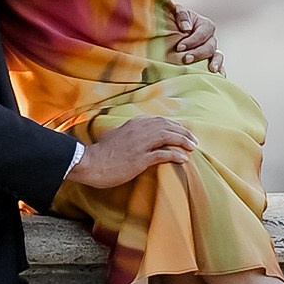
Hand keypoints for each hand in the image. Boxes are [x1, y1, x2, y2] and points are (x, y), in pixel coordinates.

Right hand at [73, 113, 197, 191]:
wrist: (90, 163)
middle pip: (167, 126)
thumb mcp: (115, 136)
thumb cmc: (101, 153)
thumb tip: (134, 136)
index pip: (159, 120)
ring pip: (167, 137)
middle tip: (193, 140)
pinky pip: (162, 154)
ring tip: (192, 147)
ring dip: (182, 141)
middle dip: (183, 132)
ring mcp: (140, 144)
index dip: (174, 125)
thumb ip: (128, 134)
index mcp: (133, 124)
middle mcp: (138, 130)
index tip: (183, 131)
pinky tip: (183, 159)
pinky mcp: (140, 159)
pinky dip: (175, 155)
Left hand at [167, 2, 222, 72]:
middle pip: (209, 47)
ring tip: (212, 70)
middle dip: (198, 54)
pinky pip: (219, 67)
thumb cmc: (175, 20)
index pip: (202, 34)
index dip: (192, 41)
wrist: (172, 30)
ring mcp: (212, 51)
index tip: (179, 47)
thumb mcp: (177, 11)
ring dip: (215, 63)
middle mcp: (211, 39)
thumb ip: (182, 15)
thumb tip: (186, 28)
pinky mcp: (210, 61)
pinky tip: (219, 76)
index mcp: (205, 25)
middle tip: (186, 59)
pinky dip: (220, 71)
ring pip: (218, 56)